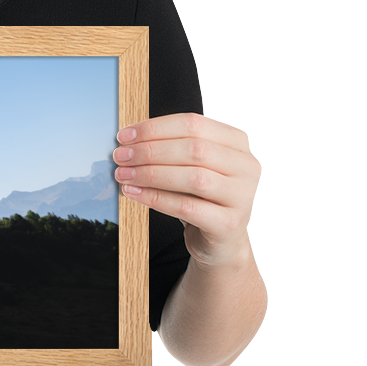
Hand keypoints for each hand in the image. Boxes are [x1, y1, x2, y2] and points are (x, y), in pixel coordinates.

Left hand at [113, 113, 260, 268]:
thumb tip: (128, 141)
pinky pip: (187, 207)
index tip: (124, 135)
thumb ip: (169, 149)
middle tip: (120, 156)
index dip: (155, 128)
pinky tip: (134, 193)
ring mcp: (242, 196)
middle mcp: (246, 166)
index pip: (193, 124)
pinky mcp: (229, 224)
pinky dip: (156, 198)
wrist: (220, 241)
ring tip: (124, 175)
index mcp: (236, 143)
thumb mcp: (190, 167)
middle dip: (150, 151)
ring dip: (151, 174)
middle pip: (194, 149)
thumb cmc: (201, 198)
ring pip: (193, 177)